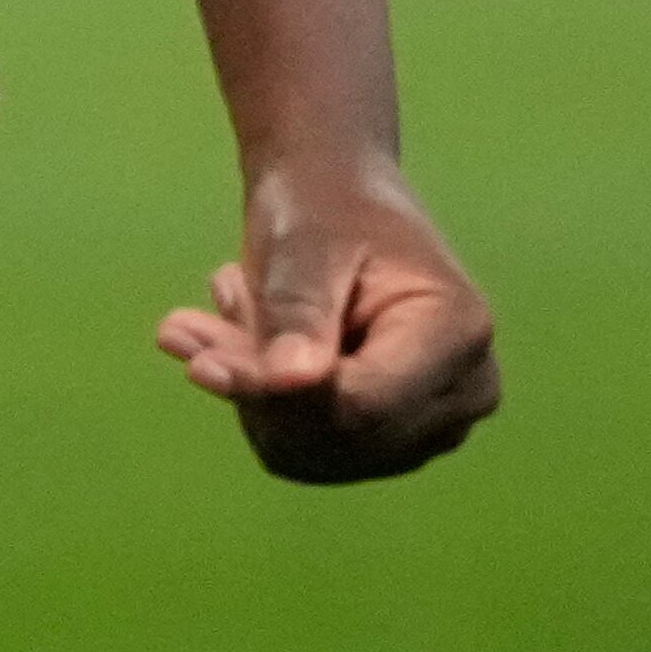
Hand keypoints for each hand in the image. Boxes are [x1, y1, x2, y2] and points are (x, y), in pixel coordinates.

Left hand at [156, 154, 498, 483]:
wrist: (333, 199)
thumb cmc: (324, 206)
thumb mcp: (305, 243)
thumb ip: (300, 311)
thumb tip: (291, 381)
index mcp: (458, 334)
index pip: (362, 403)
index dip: (275, 394)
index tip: (198, 363)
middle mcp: (462, 394)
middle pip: (338, 435)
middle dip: (255, 384)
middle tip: (188, 325)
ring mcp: (428, 428)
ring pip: (308, 451)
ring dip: (247, 389)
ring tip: (228, 312)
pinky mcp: (384, 443)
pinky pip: (297, 452)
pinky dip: (253, 402)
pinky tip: (242, 343)